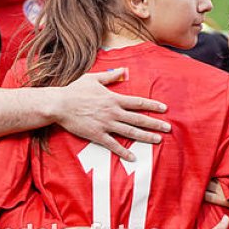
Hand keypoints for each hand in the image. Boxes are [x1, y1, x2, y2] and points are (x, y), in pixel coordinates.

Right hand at [54, 68, 169, 160]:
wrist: (59, 105)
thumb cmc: (75, 90)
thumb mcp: (93, 78)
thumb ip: (110, 76)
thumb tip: (123, 71)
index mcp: (113, 98)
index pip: (138, 102)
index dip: (152, 105)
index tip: (164, 109)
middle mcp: (113, 112)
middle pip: (139, 118)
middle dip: (155, 123)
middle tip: (168, 128)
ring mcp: (106, 124)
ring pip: (130, 132)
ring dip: (145, 136)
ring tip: (158, 140)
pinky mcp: (97, 135)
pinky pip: (113, 145)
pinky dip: (124, 152)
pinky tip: (133, 157)